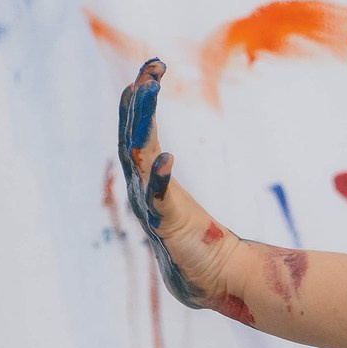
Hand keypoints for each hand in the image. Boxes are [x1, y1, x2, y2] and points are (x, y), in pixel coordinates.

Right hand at [116, 59, 250, 321]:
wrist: (214, 280)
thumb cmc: (199, 247)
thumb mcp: (175, 207)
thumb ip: (162, 186)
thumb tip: (159, 162)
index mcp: (147, 181)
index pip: (137, 132)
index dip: (139, 100)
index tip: (151, 66)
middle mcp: (142, 189)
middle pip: (133, 137)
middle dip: (138, 102)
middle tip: (149, 69)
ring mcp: (152, 206)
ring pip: (140, 157)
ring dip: (143, 123)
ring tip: (146, 92)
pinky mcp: (167, 225)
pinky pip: (160, 198)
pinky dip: (160, 178)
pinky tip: (166, 158)